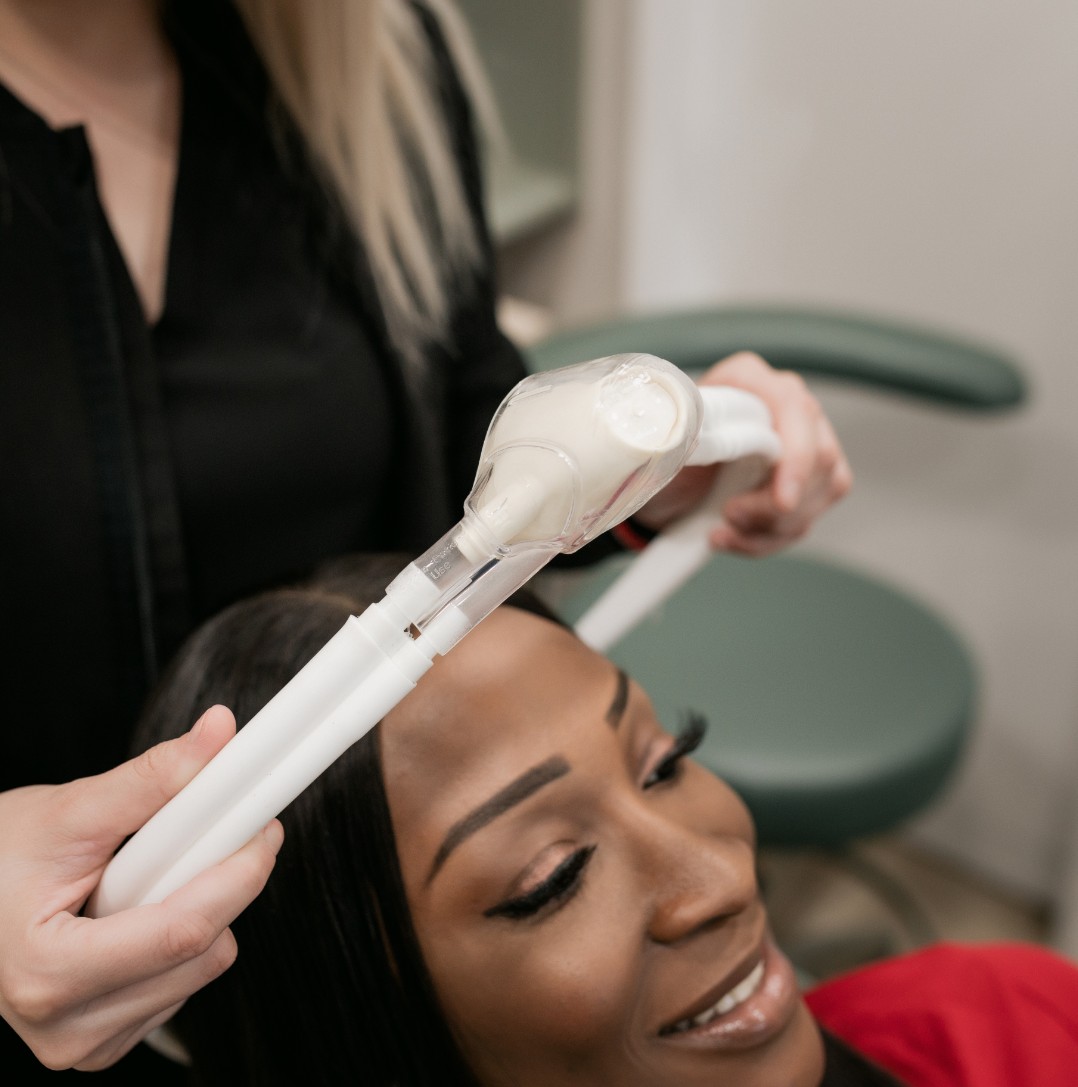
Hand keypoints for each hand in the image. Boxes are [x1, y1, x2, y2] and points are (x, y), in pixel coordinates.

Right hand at [0, 706, 282, 1070]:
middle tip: (211, 835)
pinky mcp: (106, 1041)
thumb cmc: (0, 858)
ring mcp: (87, 1043)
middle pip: (202, 955)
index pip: (182, 931)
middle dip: (221, 887)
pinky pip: (182, 985)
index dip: (237, 872)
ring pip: (201, 971)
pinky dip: (180, 942)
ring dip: (199, 913)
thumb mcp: (69, 812)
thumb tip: (218, 734)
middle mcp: (68, 1028)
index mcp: (49, 973)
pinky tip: (139, 913)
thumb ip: (151, 777)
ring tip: (148, 878)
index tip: (264, 826)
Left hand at [637, 352, 851, 555]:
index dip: (796, 459)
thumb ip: (688, 433)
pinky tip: (728, 539)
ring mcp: (803, 445)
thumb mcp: (666, 439)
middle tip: (730, 516)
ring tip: (721, 532)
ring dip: (770, 527)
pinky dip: (764, 541)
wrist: (658, 486)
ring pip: (822, 494)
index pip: (796, 411)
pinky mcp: (805, 484)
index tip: (782, 502)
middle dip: (776, 504)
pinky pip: (804, 520)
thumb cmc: (662, 454)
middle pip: (821, 459)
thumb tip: (699, 437)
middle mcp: (786, 407)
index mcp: (751, 380)